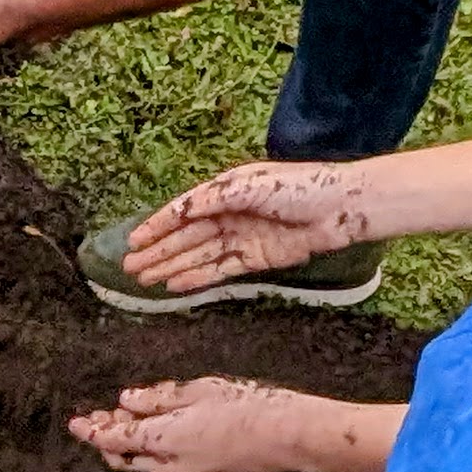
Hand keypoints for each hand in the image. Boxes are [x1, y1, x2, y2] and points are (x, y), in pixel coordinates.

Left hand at [72, 377, 375, 471]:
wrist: (286, 436)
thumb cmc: (246, 407)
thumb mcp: (196, 392)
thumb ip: (157, 398)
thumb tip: (127, 401)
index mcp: (162, 441)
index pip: (114, 440)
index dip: (91, 431)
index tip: (75, 422)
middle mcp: (168, 466)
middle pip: (124, 457)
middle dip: (108, 438)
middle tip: (99, 416)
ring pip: (143, 461)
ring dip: (130, 442)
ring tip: (127, 415)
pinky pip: (164, 462)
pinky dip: (152, 445)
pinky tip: (159, 424)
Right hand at [121, 161, 369, 295]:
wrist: (342, 208)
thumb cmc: (300, 187)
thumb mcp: (251, 185)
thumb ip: (213, 198)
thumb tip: (181, 210)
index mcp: (226, 191)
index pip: (183, 212)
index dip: (157, 226)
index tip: (133, 241)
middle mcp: (230, 214)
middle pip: (186, 238)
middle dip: (159, 253)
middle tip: (130, 269)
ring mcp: (242, 238)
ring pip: (198, 256)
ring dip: (172, 268)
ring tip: (145, 281)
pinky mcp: (257, 259)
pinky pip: (220, 271)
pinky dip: (198, 278)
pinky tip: (176, 286)